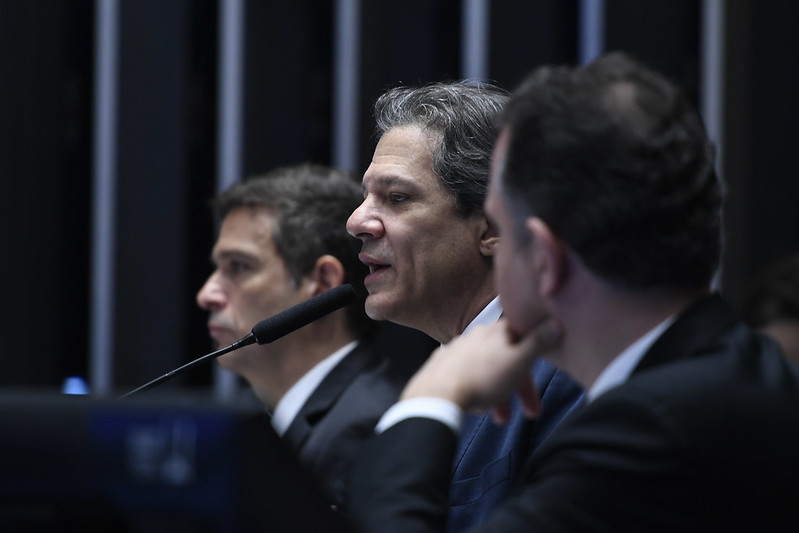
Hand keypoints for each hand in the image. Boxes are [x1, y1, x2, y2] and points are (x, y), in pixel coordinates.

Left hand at [400, 317, 562, 422]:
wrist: (437, 395)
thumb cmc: (483, 379)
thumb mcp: (519, 361)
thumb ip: (538, 342)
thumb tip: (555, 322)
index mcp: (497, 331)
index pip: (524, 337)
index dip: (537, 359)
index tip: (542, 377)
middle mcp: (476, 336)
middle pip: (506, 359)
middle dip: (519, 388)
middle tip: (529, 414)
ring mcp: (457, 350)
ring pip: (487, 371)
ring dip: (498, 395)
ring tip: (498, 418)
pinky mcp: (442, 366)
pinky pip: (467, 377)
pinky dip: (478, 391)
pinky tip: (477, 406)